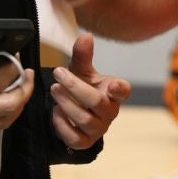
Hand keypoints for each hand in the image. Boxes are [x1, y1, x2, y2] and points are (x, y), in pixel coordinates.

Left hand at [49, 32, 131, 149]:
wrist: (74, 110)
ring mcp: (98, 129)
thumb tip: (85, 36)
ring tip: (54, 90)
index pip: (123, 91)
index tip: (112, 83)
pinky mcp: (85, 142)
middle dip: (75, 87)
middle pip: (97, 103)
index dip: (119, 89)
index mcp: (113, 93)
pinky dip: (62, 125)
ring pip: (85, 120)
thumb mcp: (81, 69)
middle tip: (58, 74)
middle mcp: (109, 112)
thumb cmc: (82, 87)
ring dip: (66, 104)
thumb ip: (83, 54)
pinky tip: (55, 113)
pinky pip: (75, 139)